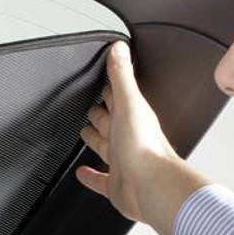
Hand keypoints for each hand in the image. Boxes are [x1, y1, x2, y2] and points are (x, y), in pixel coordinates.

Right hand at [76, 41, 209, 234]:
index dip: (108, 88)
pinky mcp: (115, 183)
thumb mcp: (130, 103)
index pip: (117, 97)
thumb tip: (119, 48)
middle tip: (88, 104)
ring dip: (95, 139)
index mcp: (132, 117)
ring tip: (85, 131)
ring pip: (105, 146)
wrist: (151, 186)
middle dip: (99, 112)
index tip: (100, 77)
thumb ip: (122, 76)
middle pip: (109, 121)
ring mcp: (122, 161)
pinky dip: (90, 176)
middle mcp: (128, 138)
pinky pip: (100, 178)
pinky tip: (82, 173)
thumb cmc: (145, 148)